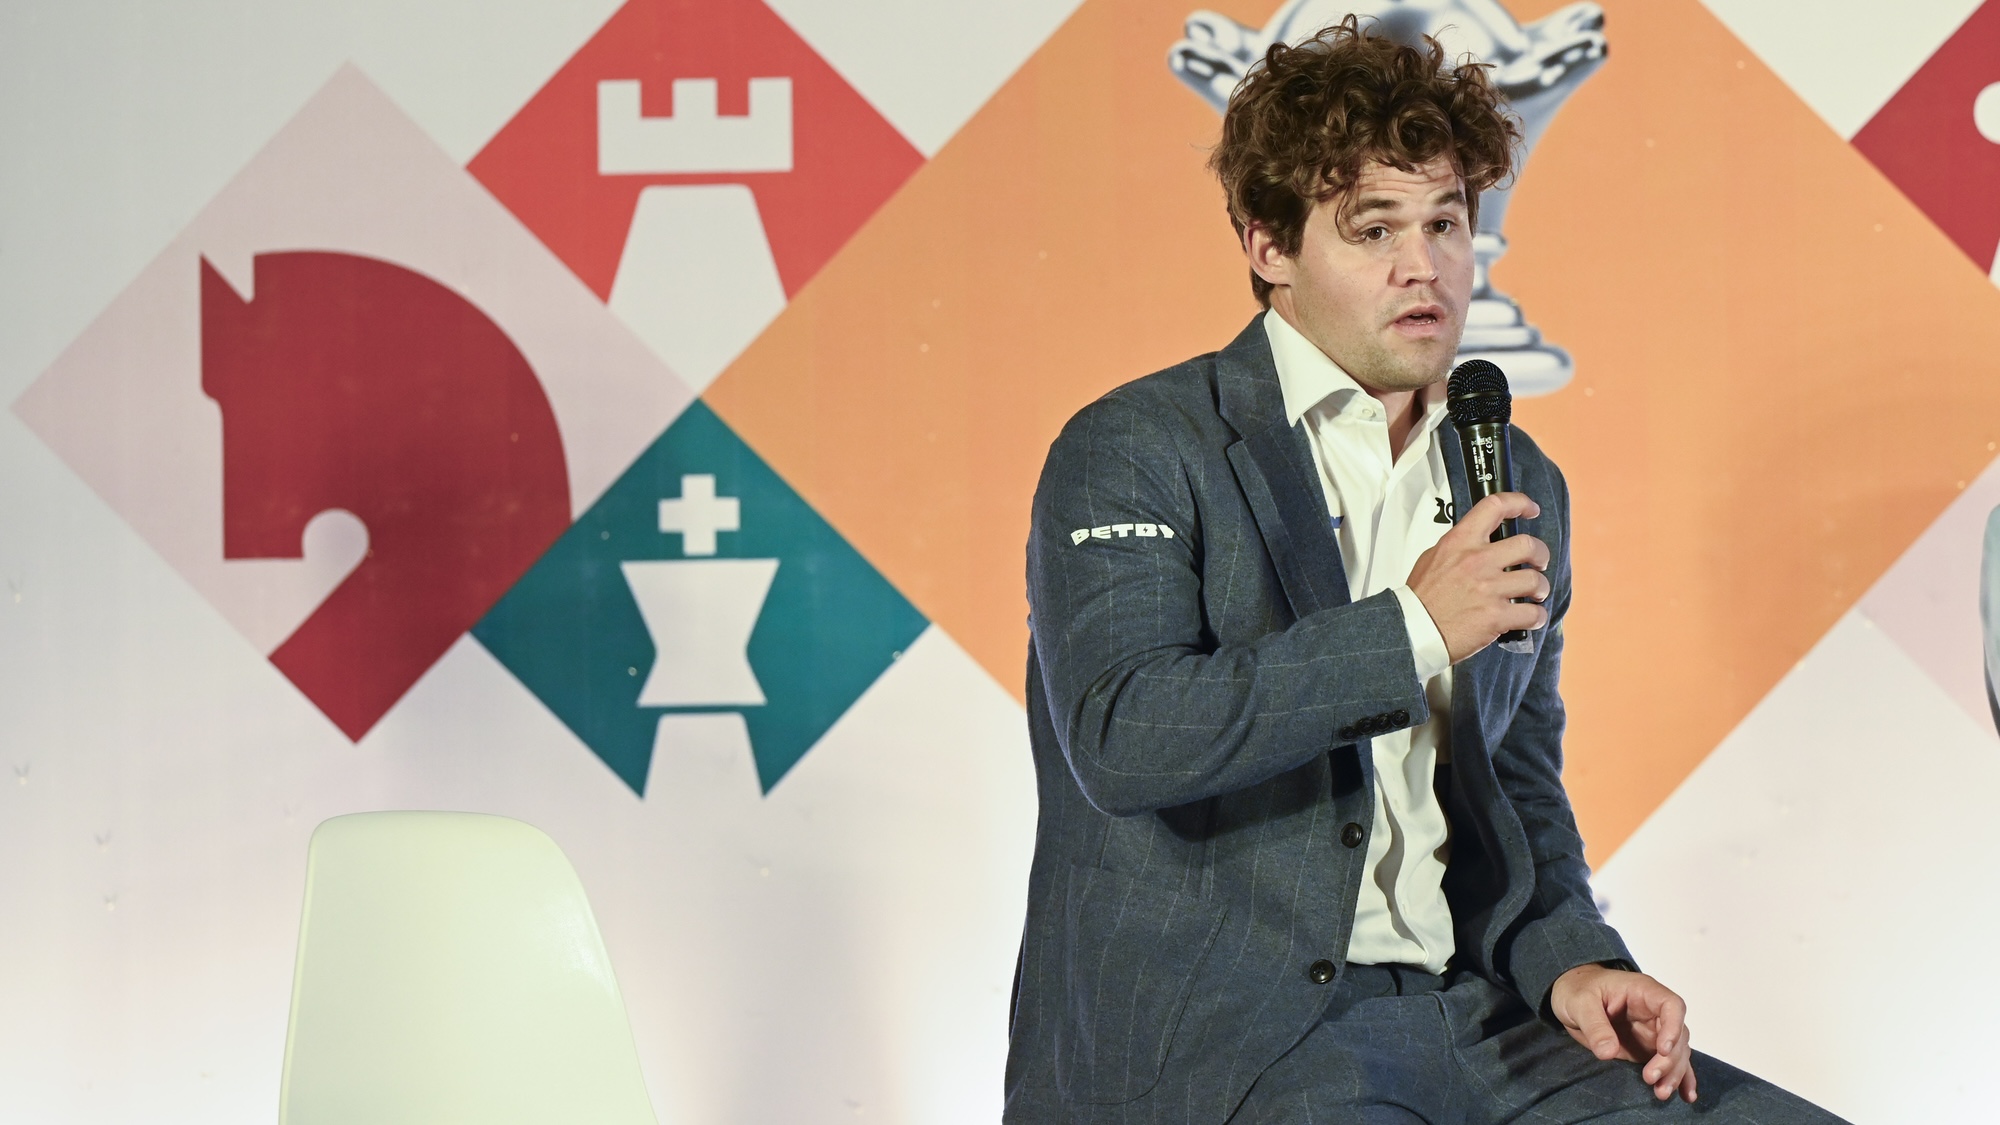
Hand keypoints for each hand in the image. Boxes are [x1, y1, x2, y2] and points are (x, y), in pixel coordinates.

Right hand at [1405, 492, 1549, 662]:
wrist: (1413, 629)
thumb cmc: (1421, 598)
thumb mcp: (1432, 557)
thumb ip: (1458, 547)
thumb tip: (1476, 543)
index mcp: (1460, 543)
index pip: (1495, 507)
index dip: (1519, 503)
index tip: (1529, 508)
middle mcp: (1477, 562)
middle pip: (1528, 545)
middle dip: (1541, 554)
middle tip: (1538, 562)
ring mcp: (1489, 589)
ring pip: (1536, 580)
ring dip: (1540, 588)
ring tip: (1535, 594)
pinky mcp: (1496, 616)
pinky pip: (1533, 613)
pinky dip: (1536, 616)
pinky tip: (1530, 616)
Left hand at [1549, 963, 1697, 1103]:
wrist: (1570, 995)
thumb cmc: (1577, 989)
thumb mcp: (1579, 1002)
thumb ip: (1595, 1025)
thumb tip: (1609, 1053)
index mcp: (1642, 991)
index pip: (1671, 1005)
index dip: (1673, 1027)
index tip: (1663, 1050)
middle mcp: (1654, 1011)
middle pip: (1677, 1034)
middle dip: (1669, 1060)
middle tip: (1650, 1078)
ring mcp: (1653, 1030)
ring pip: (1677, 1052)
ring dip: (1673, 1073)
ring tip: (1661, 1093)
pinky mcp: (1648, 1048)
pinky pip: (1670, 1062)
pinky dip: (1679, 1078)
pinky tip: (1686, 1095)